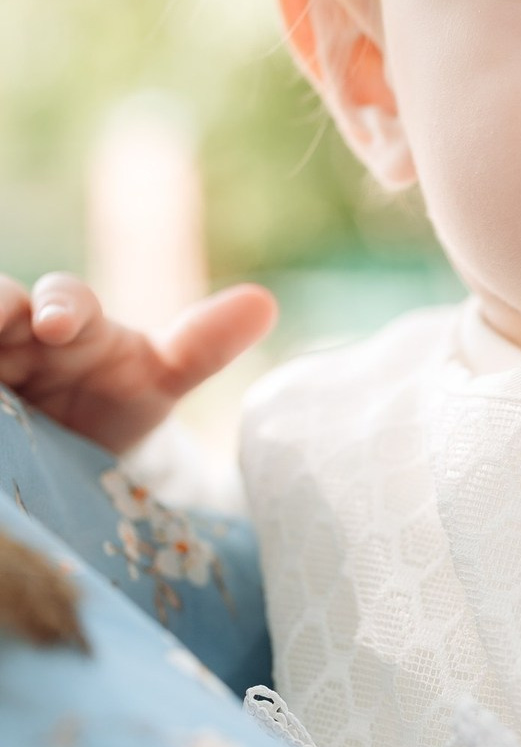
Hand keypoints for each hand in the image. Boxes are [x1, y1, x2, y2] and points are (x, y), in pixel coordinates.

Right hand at [0, 274, 276, 453]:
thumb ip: (202, 345)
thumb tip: (267, 302)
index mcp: (66, 319)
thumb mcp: (157, 379)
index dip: (59, 305)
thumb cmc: (117, 399)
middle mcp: (12, 329)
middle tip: (0, 320)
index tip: (56, 325)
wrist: (76, 448)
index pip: (61, 299)